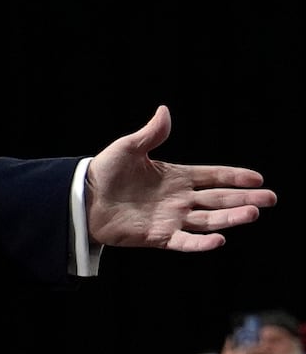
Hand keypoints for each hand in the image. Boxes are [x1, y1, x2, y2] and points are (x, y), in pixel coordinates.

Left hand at [85, 106, 275, 250]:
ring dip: (231, 218)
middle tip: (271, 199)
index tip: (258, 178)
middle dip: (245, 199)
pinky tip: (220, 240)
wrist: (83, 198)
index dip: (235, 177)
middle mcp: (178, 199)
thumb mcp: (128, 148)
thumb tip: (164, 110)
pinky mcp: (159, 236)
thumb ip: (150, 133)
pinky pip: (185, 241)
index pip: (213, 176)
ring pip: (208, 220)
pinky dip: (202, 243)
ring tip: (253, 214)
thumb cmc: (105, 171)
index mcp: (175, 176)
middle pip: (218, 199)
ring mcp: (171, 218)